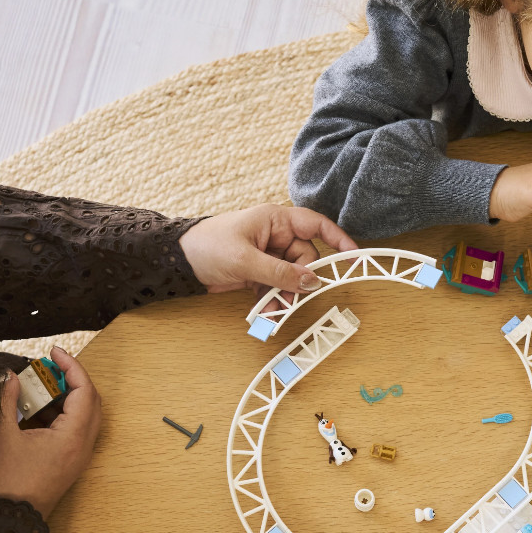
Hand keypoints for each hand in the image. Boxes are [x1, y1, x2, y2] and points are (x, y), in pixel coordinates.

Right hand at [0, 346, 101, 516]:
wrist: (9, 521)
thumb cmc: (5, 483)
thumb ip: (5, 400)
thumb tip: (9, 376)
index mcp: (71, 437)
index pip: (85, 390)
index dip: (72, 366)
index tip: (54, 352)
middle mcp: (82, 447)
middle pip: (92, 401)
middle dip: (73, 378)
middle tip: (49, 366)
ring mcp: (79, 457)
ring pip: (87, 416)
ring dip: (70, 396)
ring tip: (43, 384)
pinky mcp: (71, 463)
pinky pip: (78, 430)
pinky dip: (64, 413)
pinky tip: (40, 409)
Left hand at [178, 205, 358, 294]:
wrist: (177, 262)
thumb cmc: (207, 246)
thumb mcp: (245, 259)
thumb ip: (280, 272)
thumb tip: (311, 282)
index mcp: (275, 220)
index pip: (316, 225)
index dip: (338, 239)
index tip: (354, 257)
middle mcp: (275, 235)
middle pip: (305, 259)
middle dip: (301, 281)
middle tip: (294, 299)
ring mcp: (268, 255)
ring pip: (292, 277)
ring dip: (287, 295)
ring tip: (274, 311)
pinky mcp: (258, 272)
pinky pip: (278, 287)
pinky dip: (275, 300)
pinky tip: (267, 312)